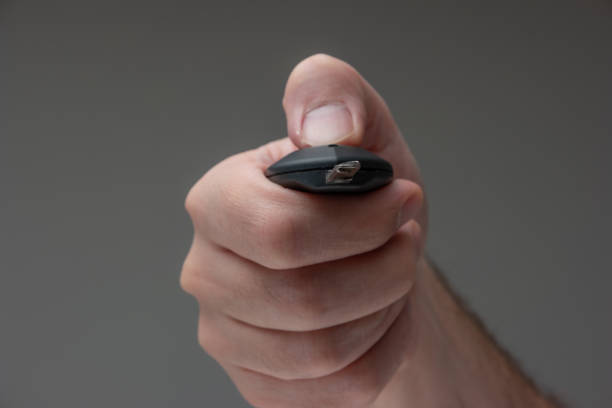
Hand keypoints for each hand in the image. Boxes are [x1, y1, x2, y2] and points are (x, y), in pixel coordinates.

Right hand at [181, 54, 426, 406]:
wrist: (369, 262)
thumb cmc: (362, 199)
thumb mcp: (363, 130)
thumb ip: (334, 96)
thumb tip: (324, 128)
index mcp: (219, 202)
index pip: (280, 232)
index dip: (360, 224)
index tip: (403, 202)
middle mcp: (206, 271)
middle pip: (305, 299)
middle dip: (383, 272)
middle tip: (403, 245)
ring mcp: (226, 335)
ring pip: (322, 351)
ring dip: (381, 311)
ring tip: (387, 278)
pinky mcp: (258, 383)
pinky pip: (335, 388)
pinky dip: (378, 351)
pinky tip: (375, 318)